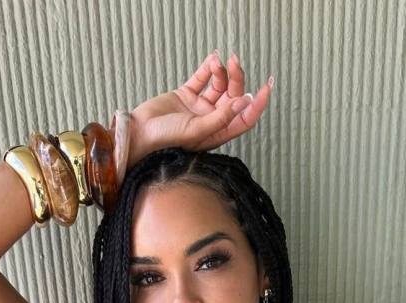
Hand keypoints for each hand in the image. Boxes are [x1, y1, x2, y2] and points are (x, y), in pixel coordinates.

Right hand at [127, 50, 273, 165]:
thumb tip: (244, 102)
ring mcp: (198, 108)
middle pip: (232, 97)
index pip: (244, 118)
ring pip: (219, 86)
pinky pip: (201, 79)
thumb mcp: (197, 130)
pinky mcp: (185, 96)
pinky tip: (213, 59)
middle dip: (236, 79)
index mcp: (217, 133)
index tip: (266, 87)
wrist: (139, 134)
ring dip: (222, 72)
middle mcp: (210, 121)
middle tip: (234, 63)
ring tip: (218, 62)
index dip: (256, 104)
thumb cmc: (165, 140)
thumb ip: (221, 117)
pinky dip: (208, 68)